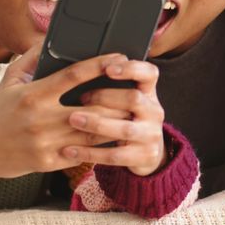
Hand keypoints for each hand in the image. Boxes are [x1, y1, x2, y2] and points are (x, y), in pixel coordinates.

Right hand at [0, 44, 130, 182]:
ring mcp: (45, 143)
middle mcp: (40, 119)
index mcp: (33, 94)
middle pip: (90, 107)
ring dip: (115, 123)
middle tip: (137, 89)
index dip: (99, 65)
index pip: (72, 75)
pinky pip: (83, 153)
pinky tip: (116, 136)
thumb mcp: (9, 80)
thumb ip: (31, 57)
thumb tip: (50, 35)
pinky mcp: (48, 163)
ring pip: (92, 132)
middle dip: (117, 98)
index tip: (119, 58)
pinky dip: (101, 145)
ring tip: (133, 113)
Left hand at [59, 59, 166, 175]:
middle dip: (105, 97)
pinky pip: (114, 155)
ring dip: (97, 123)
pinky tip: (69, 150)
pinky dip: (89, 153)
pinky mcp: (143, 156)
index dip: (131, 69)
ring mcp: (151, 136)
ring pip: (124, 129)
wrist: (147, 151)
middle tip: (81, 98)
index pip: (149, 73)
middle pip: (134, 99)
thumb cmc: (129, 118)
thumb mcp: (129, 101)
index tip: (108, 68)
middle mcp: (154, 112)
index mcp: (150, 93)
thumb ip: (116, 86)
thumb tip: (88, 68)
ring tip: (73, 119)